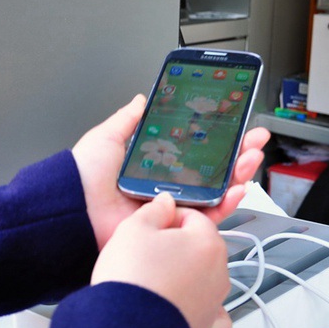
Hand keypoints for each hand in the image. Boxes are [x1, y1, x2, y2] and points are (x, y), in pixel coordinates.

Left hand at [72, 94, 270, 249]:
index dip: (217, 138)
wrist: (74, 211)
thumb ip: (128, 119)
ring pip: (217, 192)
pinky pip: (208, 217)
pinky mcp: (174, 228)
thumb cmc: (83, 178)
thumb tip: (142, 98)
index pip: (194, 150)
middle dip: (237, 153)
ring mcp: (172, 208)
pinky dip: (228, 203)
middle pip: (212, 170)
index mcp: (152, 165)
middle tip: (254, 139)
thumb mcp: (106, 138)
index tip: (236, 125)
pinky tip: (238, 188)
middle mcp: (165, 187)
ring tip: (251, 158)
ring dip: (239, 174)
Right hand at [90, 193, 231, 327]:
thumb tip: (166, 202)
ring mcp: (215, 301)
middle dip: (178, 246)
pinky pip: (215, 315)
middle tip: (147, 252)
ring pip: (206, 277)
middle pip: (201, 247)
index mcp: (207, 242)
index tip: (152, 224)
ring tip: (155, 279)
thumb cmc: (132, 278)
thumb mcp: (133, 228)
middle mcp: (219, 271)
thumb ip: (154, 209)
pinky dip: (204, 308)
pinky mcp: (206, 326)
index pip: (194, 217)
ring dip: (187, 274)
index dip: (169, 217)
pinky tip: (187, 303)